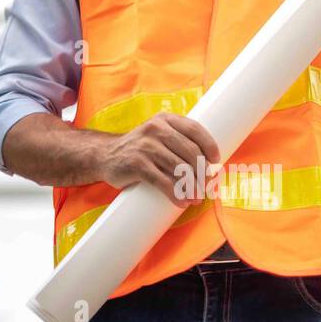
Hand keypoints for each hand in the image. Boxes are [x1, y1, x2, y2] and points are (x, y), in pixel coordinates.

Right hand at [98, 112, 221, 207]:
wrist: (105, 155)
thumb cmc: (139, 149)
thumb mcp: (157, 135)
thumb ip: (178, 141)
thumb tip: (208, 165)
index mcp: (164, 120)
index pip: (194, 129)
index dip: (209, 146)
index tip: (215, 162)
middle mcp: (155, 129)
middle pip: (190, 151)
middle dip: (203, 172)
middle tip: (207, 186)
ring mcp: (145, 146)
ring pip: (180, 168)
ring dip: (192, 187)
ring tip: (196, 198)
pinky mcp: (137, 164)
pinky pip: (163, 182)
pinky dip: (176, 194)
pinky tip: (182, 201)